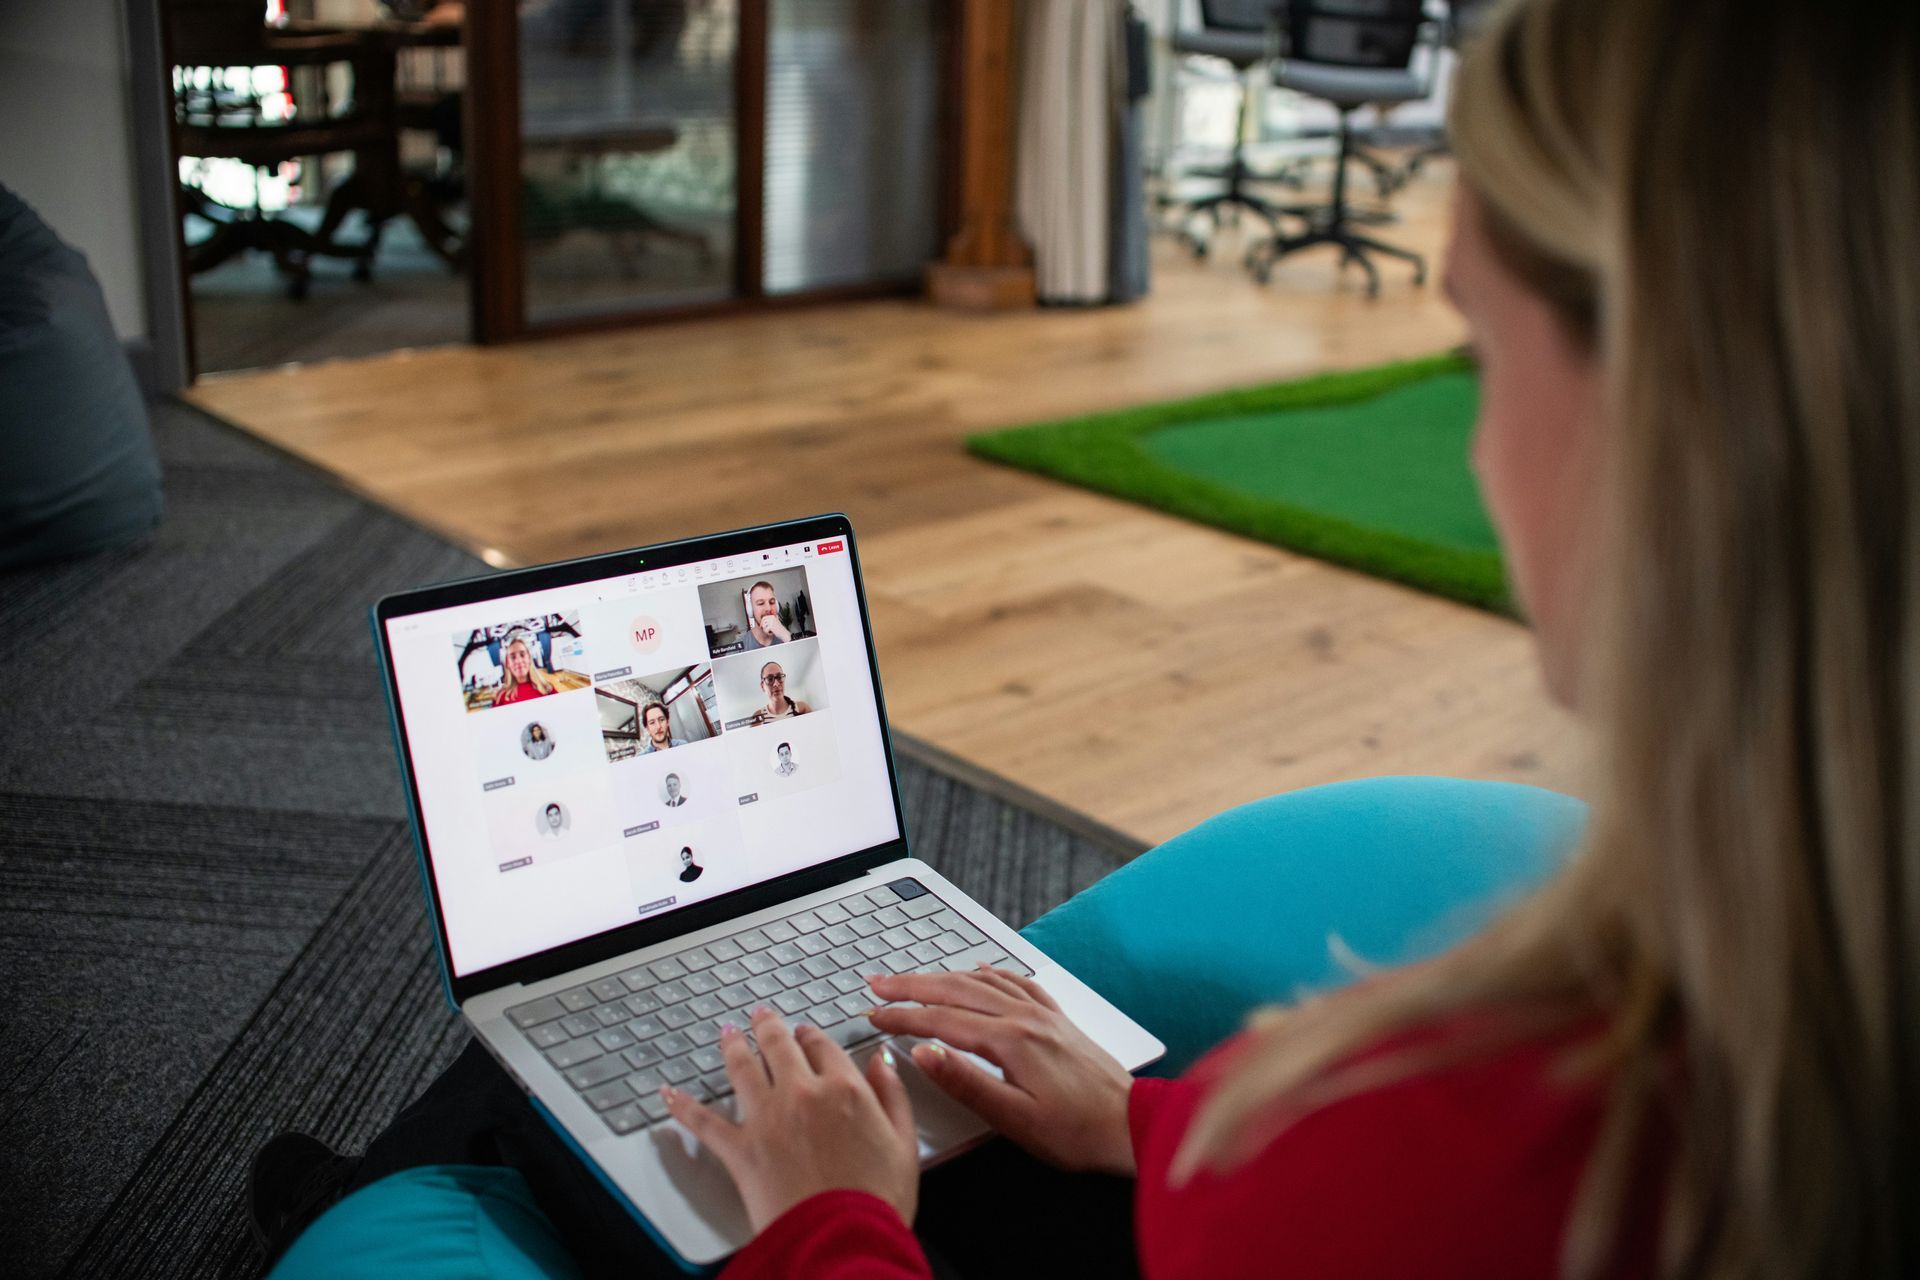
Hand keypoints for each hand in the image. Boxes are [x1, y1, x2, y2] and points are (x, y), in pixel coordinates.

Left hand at [663, 1008, 919, 1233]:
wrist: (843, 1239)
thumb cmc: (878, 1199)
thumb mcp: (904, 1142)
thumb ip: (893, 1095)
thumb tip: (882, 1061)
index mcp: (845, 1088)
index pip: (823, 1046)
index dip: (812, 1035)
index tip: (805, 1032)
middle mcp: (802, 1092)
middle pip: (779, 1045)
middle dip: (768, 1026)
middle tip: (760, 1016)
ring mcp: (767, 1118)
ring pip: (742, 1067)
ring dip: (732, 1046)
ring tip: (727, 1033)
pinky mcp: (740, 1149)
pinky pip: (704, 1121)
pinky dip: (682, 1106)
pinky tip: (669, 1093)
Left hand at [760, 614, 790, 642]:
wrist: (784, 634)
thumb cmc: (779, 630)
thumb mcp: (774, 623)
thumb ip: (769, 621)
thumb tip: (761, 623)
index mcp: (773, 616)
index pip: (764, 618)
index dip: (762, 622)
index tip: (762, 627)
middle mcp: (772, 618)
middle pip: (763, 621)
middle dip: (763, 626)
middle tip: (766, 630)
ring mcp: (771, 621)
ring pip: (763, 626)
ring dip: (765, 630)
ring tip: (770, 632)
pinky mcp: (771, 626)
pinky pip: (765, 630)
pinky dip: (767, 633)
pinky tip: (771, 633)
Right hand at [866, 967, 1135, 1175]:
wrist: (1131, 1125)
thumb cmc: (1076, 1132)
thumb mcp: (1014, 1119)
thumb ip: (966, 1083)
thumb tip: (923, 1053)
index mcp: (1011, 1041)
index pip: (942, 1021)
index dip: (903, 1017)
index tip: (873, 1016)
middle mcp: (1026, 1018)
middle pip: (957, 990)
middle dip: (912, 985)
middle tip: (877, 983)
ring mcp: (1043, 1015)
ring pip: (983, 982)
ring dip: (943, 975)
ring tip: (914, 976)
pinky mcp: (1057, 1020)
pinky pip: (1017, 983)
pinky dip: (991, 972)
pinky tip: (981, 968)